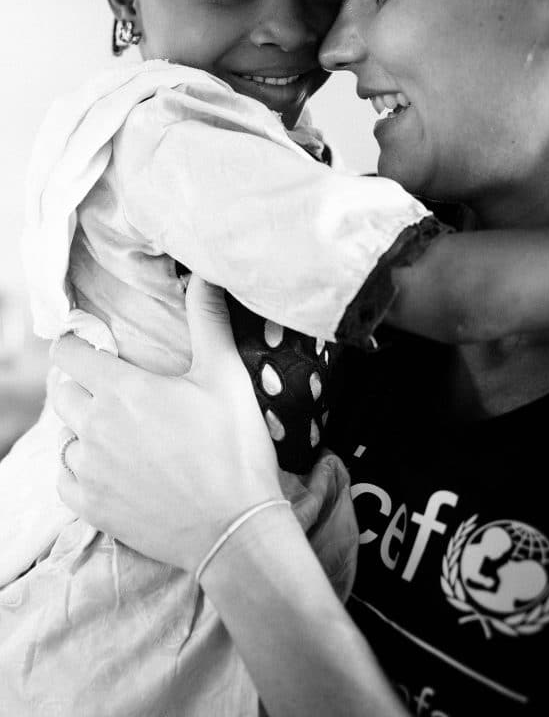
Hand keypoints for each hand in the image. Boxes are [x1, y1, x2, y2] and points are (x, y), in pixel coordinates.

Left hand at [52, 277, 282, 572]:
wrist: (234, 528)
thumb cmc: (234, 447)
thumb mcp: (225, 375)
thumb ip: (208, 320)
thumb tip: (206, 274)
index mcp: (123, 390)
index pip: (69, 355)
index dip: (75, 344)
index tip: (89, 345)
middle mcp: (96, 427)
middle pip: (61, 393)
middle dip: (78, 383)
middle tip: (109, 386)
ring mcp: (90, 470)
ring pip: (64, 437)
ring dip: (82, 428)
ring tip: (116, 430)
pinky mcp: (92, 507)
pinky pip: (65, 478)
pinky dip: (78, 467)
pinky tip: (105, 465)